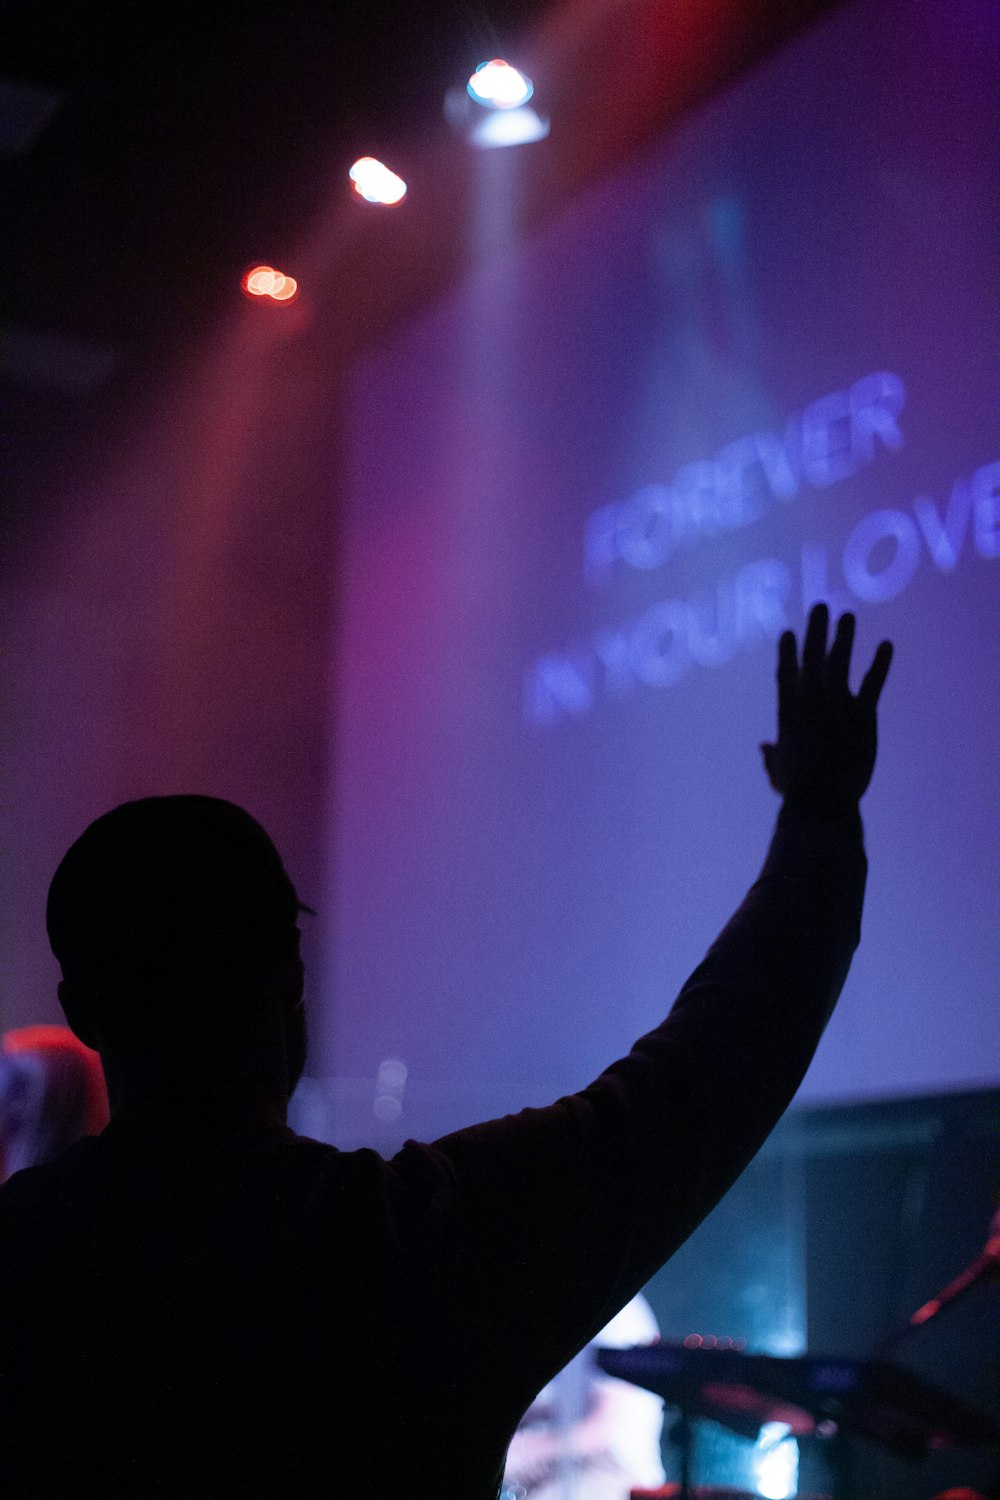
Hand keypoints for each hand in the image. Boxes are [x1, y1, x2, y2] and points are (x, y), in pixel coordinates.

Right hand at [760, 604, 892, 807]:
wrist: (823, 800)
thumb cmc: (797, 790)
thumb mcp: (778, 770)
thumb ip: (772, 755)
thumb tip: (764, 748)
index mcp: (787, 712)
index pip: (786, 672)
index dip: (788, 651)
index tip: (788, 632)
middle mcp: (810, 700)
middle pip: (813, 657)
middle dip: (816, 629)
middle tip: (820, 605)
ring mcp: (837, 704)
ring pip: (841, 661)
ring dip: (844, 637)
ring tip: (847, 616)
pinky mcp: (863, 714)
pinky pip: (874, 683)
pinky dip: (881, 663)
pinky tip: (887, 645)